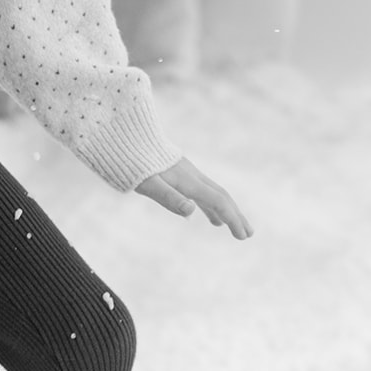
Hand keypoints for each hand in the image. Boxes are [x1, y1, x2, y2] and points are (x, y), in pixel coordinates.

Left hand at [135, 156, 253, 239]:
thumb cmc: (131, 162)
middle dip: (235, 214)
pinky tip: (201, 209)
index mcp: (187, 180)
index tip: (243, 236)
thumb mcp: (147, 183)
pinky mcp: (176, 169)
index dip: (232, 218)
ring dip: (223, 209)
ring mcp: (184, 171)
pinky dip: (207, 201)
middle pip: (220, 195)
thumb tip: (191, 211)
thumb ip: (169, 197)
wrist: (122, 134)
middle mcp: (190, 174)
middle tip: (248, 234)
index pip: (217, 201)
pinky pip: (198, 187)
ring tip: (231, 227)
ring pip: (210, 191)